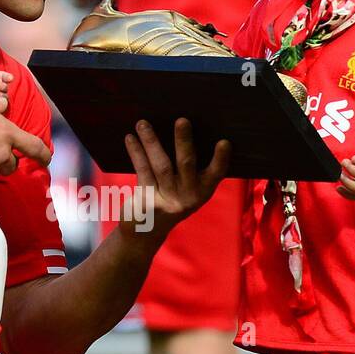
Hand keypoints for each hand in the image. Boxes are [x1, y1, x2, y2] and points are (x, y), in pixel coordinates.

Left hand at [122, 117, 229, 239]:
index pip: (216, 174)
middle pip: (186, 165)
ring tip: (142, 123)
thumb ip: (188, 169)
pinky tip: (130, 138)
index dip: (221, 159)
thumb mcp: (185, 190)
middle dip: (184, 141)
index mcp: (202, 192)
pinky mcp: (147, 202)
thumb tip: (182, 130)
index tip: (224, 142)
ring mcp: (167, 201)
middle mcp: (188, 197)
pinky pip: (142, 172)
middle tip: (182, 120)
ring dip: (151, 142)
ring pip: (161, 165)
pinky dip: (136, 153)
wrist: (145, 233)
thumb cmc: (168, 200)